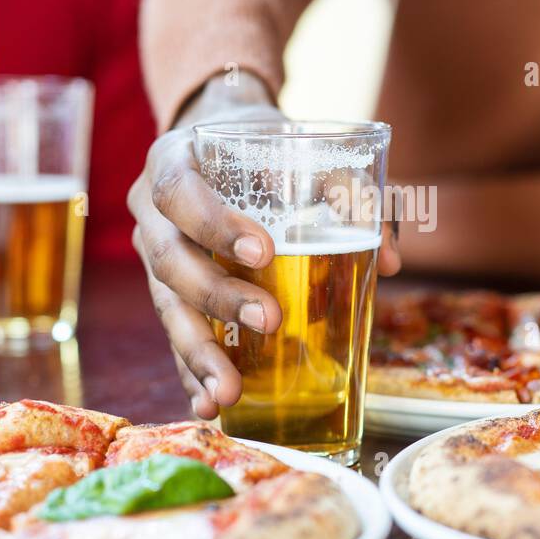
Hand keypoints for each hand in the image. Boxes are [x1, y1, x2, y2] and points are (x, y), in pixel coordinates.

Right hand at [129, 72, 401, 418]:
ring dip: (199, 352)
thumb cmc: (261, 141)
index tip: (263, 251)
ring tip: (229, 391)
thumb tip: (387, 257)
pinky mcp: (166, 292)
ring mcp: (153, 255)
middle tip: (269, 320)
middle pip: (170, 261)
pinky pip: (175, 334)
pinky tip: (210, 404)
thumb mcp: (297, 147)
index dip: (214, 225)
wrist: (217, 134)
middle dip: (218, 297)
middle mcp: (151, 213)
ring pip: (167, 307)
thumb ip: (344, 189)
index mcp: (173, 161)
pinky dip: (192, 371)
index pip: (179, 193)